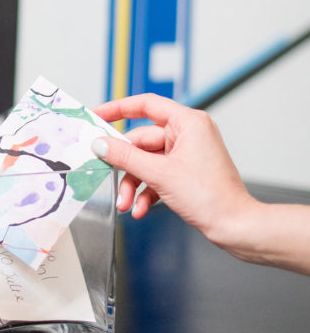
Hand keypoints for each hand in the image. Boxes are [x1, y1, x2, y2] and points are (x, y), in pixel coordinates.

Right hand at [91, 93, 251, 242]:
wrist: (235, 227)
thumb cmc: (211, 197)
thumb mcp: (159, 174)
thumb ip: (126, 157)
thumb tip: (101, 144)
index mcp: (188, 123)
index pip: (146, 105)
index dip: (118, 108)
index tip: (97, 115)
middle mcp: (189, 134)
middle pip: (142, 141)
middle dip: (126, 167)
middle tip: (107, 177)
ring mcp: (187, 154)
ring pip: (147, 162)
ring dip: (134, 184)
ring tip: (127, 204)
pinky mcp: (186, 172)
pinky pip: (157, 175)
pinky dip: (146, 191)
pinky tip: (140, 208)